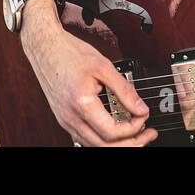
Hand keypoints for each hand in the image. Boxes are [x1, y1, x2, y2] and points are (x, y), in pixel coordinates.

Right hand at [20, 9, 156, 146]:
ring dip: (117, 144)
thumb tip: (141, 108)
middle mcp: (70, 118)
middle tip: (148, 134)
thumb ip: (125, 90)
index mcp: (81, 103)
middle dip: (130, 143)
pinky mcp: (64, 119)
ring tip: (136, 133)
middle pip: (104, 146)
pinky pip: (86, 138)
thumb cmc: (70, 53)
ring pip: (94, 145)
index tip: (144, 116)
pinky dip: (104, 139)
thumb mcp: (104, 66)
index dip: (133, 128)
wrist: (45, 48)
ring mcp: (65, 121)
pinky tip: (117, 131)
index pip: (111, 132)